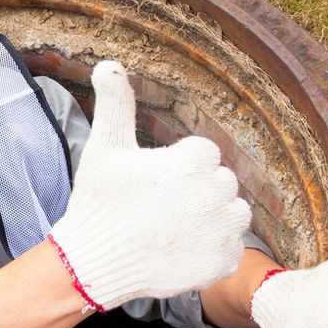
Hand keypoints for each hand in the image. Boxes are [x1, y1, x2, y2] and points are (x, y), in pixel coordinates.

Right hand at [47, 61, 250, 310]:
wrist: (92, 263)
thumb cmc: (98, 202)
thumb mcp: (105, 147)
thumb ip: (116, 104)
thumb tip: (108, 63)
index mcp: (195, 159)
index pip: (204, 154)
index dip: (178, 168)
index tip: (154, 184)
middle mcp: (216, 192)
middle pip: (221, 183)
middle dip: (197, 192)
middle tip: (161, 208)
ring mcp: (222, 230)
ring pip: (234, 213)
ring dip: (213, 219)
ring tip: (176, 228)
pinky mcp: (223, 261)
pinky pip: (231, 247)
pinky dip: (212, 250)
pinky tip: (181, 251)